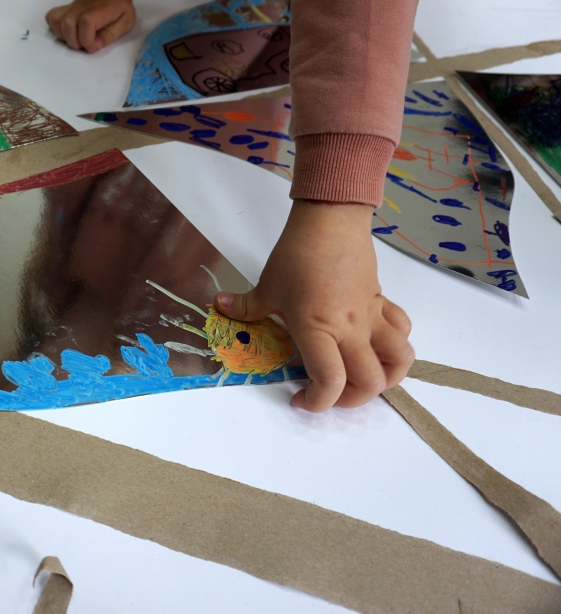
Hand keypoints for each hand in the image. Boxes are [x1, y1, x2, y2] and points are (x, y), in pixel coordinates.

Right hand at [45, 0, 134, 52]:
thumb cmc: (120, 8)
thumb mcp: (126, 22)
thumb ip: (110, 35)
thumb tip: (94, 46)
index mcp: (100, 9)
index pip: (86, 22)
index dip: (86, 39)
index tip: (92, 47)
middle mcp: (82, 6)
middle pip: (67, 23)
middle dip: (74, 41)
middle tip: (84, 45)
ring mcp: (72, 6)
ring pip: (56, 20)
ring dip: (63, 36)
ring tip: (75, 39)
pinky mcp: (66, 8)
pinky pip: (52, 16)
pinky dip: (55, 27)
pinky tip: (66, 33)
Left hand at [215, 200, 413, 411]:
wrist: (330, 221)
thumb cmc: (296, 255)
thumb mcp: (267, 285)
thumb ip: (246, 305)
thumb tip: (221, 306)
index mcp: (318, 329)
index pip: (331, 381)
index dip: (318, 402)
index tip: (301, 399)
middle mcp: (350, 329)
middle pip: (371, 382)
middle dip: (351, 400)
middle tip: (330, 393)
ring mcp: (371, 317)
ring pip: (400, 360)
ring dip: (386, 378)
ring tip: (363, 378)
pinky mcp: (382, 303)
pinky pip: (402, 331)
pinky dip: (396, 346)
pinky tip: (375, 346)